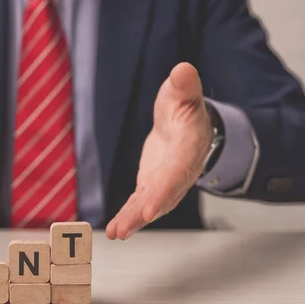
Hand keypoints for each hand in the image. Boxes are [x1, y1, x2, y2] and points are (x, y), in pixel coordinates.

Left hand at [106, 63, 212, 239]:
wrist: (182, 123)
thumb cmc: (185, 107)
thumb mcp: (184, 92)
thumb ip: (185, 86)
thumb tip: (183, 70)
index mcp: (188, 149)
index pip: (176, 173)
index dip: (164, 191)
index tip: (150, 207)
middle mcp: (179, 171)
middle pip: (162, 195)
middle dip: (144, 213)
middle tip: (126, 228)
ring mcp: (165, 181)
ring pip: (149, 204)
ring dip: (133, 220)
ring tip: (117, 233)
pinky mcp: (151, 184)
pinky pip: (139, 202)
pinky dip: (128, 215)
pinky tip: (116, 229)